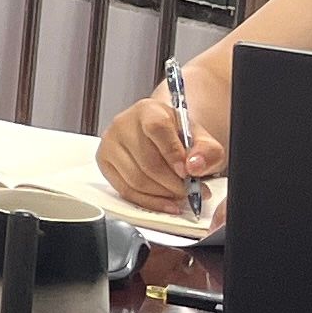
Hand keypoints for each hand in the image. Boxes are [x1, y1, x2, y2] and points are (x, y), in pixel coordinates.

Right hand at [96, 89, 224, 213]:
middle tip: (190, 191)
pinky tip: (164, 201)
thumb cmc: (179, 137)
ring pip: (135, 180)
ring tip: (178, 194)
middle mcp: (123, 124)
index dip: (173, 154)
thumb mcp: (202, 140)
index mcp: (148, 110)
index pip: (156, 128)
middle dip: (172, 183)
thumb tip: (194, 166)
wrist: (162, 137)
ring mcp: (110, 143)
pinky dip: (148, 201)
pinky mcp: (104, 162)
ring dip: (162, 194)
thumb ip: (207, 151)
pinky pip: (125, 190)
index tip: (187, 172)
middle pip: (147, 161)